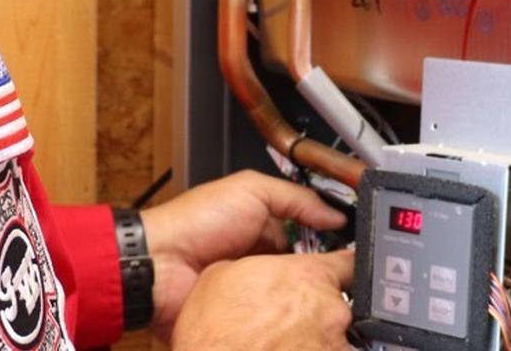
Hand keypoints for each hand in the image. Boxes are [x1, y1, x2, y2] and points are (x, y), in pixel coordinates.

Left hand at [140, 171, 346, 336]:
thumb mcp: (251, 190)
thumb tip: (336, 215)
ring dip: (300, 295)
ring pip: (290, 297)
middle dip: (317, 273)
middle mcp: (257, 262)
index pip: (307, 240)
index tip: (351, 250)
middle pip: (302, 271)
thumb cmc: (194, 223)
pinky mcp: (240, 317)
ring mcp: (248, 291)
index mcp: (261, 230)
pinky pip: (270, 319)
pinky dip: (280, 316)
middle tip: (338, 276)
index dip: (328, 244)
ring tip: (318, 294)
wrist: (159, 265)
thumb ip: (296, 198)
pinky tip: (293, 312)